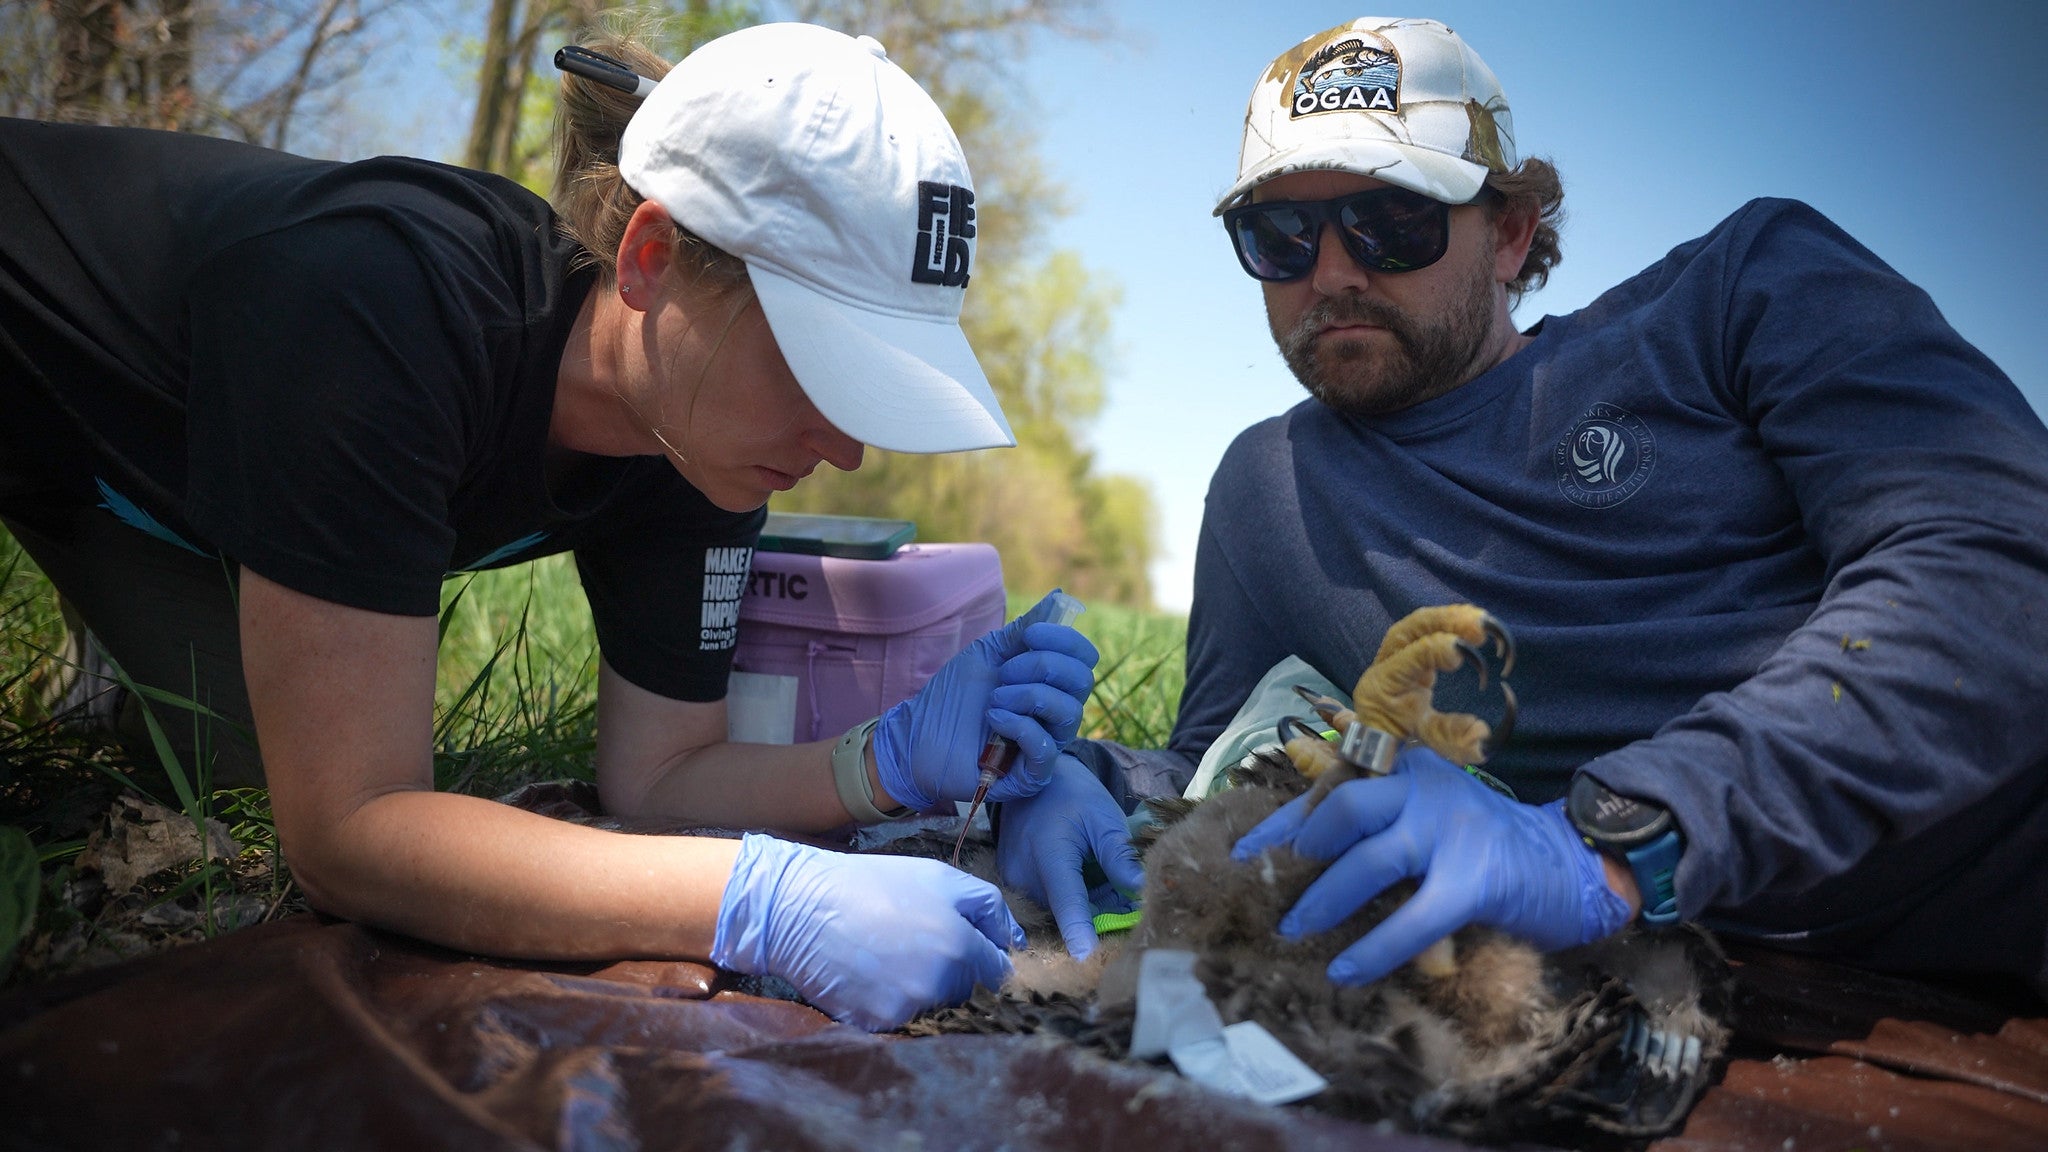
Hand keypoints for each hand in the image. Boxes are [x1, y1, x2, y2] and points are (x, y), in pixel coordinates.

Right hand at [711, 833, 1022, 1030]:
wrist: (800, 907)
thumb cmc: (872, 884)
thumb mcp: (939, 877)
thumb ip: (988, 907)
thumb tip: (1017, 942)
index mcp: (960, 948)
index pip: (997, 974)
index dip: (984, 957)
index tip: (966, 946)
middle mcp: (937, 986)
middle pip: (966, 992)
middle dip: (953, 971)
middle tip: (915, 941)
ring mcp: (904, 1009)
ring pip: (932, 1006)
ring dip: (921, 987)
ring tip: (889, 953)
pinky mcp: (874, 1024)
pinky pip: (899, 1018)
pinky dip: (889, 1000)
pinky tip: (869, 971)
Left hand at [872, 590, 1097, 811]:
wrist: (918, 734)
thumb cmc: (953, 695)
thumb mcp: (989, 654)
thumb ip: (1025, 629)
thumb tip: (1060, 598)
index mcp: (1050, 684)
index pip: (1084, 659)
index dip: (1064, 640)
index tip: (1029, 634)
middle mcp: (1055, 714)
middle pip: (1082, 681)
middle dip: (1042, 666)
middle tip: (1003, 673)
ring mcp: (1046, 744)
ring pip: (1069, 713)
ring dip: (1027, 695)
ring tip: (993, 699)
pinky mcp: (1030, 774)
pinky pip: (1046, 747)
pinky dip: (1020, 725)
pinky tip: (993, 718)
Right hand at [994, 753, 1145, 958]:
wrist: (1032, 779)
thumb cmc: (1073, 794)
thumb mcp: (1103, 816)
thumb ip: (1119, 856)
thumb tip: (1141, 891)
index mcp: (1050, 853)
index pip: (1067, 900)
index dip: (1079, 931)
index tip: (1087, 959)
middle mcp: (1025, 874)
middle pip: (1068, 912)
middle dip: (1101, 913)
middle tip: (1128, 896)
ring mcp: (1016, 882)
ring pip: (1059, 910)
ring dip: (1087, 905)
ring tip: (1101, 875)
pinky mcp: (1014, 886)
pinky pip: (1049, 902)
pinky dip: (1071, 898)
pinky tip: (1084, 877)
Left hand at [1231, 747, 1631, 985]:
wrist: (1570, 863)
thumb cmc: (1485, 850)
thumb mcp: (1429, 821)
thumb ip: (1381, 830)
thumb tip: (1305, 869)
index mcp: (1408, 769)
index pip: (1331, 786)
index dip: (1282, 822)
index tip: (1242, 854)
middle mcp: (1425, 787)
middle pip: (1343, 806)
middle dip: (1296, 850)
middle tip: (1267, 891)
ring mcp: (1451, 829)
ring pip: (1369, 859)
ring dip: (1323, 899)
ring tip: (1293, 931)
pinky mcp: (1475, 877)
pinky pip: (1412, 917)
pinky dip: (1374, 948)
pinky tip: (1346, 972)